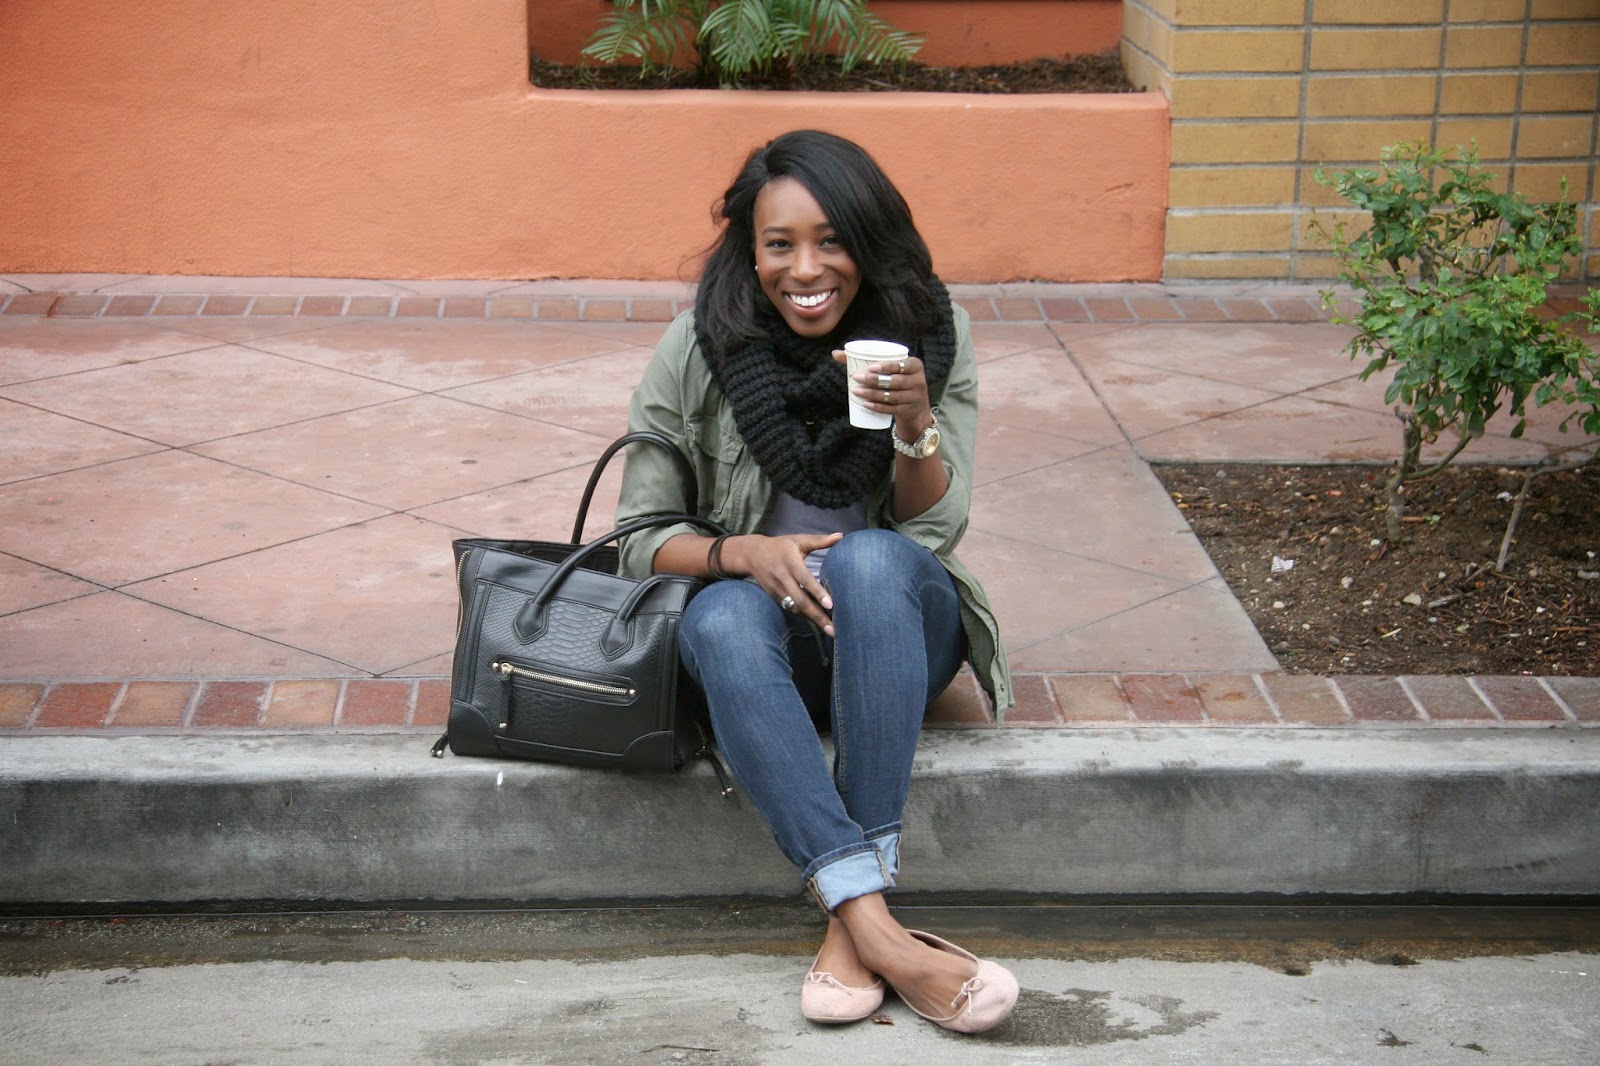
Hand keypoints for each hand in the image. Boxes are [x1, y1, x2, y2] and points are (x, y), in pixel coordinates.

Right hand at [724, 532, 841, 636]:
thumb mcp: (798, 540)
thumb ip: (820, 540)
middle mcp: (782, 578)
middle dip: (817, 616)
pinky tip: (817, 624)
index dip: (817, 592)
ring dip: (812, 620)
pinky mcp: (775, 597)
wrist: (752, 555)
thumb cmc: (780, 546)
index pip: (805, 579)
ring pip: (795, 608)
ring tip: (829, 630)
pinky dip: (804, 617)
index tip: (831, 605)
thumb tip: (841, 536)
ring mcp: (777, 590)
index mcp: (790, 562)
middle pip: (801, 601)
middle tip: (834, 629)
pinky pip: (791, 609)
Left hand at [834, 349, 934, 441]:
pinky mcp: (908, 411)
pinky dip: (877, 407)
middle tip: (856, 378)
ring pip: (891, 396)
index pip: (901, 365)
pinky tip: (865, 404)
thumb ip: (865, 360)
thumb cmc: (898, 382)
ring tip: (855, 391)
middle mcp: (919, 381)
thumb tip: (835, 353)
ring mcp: (915, 398)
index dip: (887, 366)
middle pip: (894, 381)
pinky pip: (891, 409)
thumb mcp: (892, 370)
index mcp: (915, 366)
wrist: (916, 409)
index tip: (870, 367)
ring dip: (872, 394)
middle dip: (874, 380)